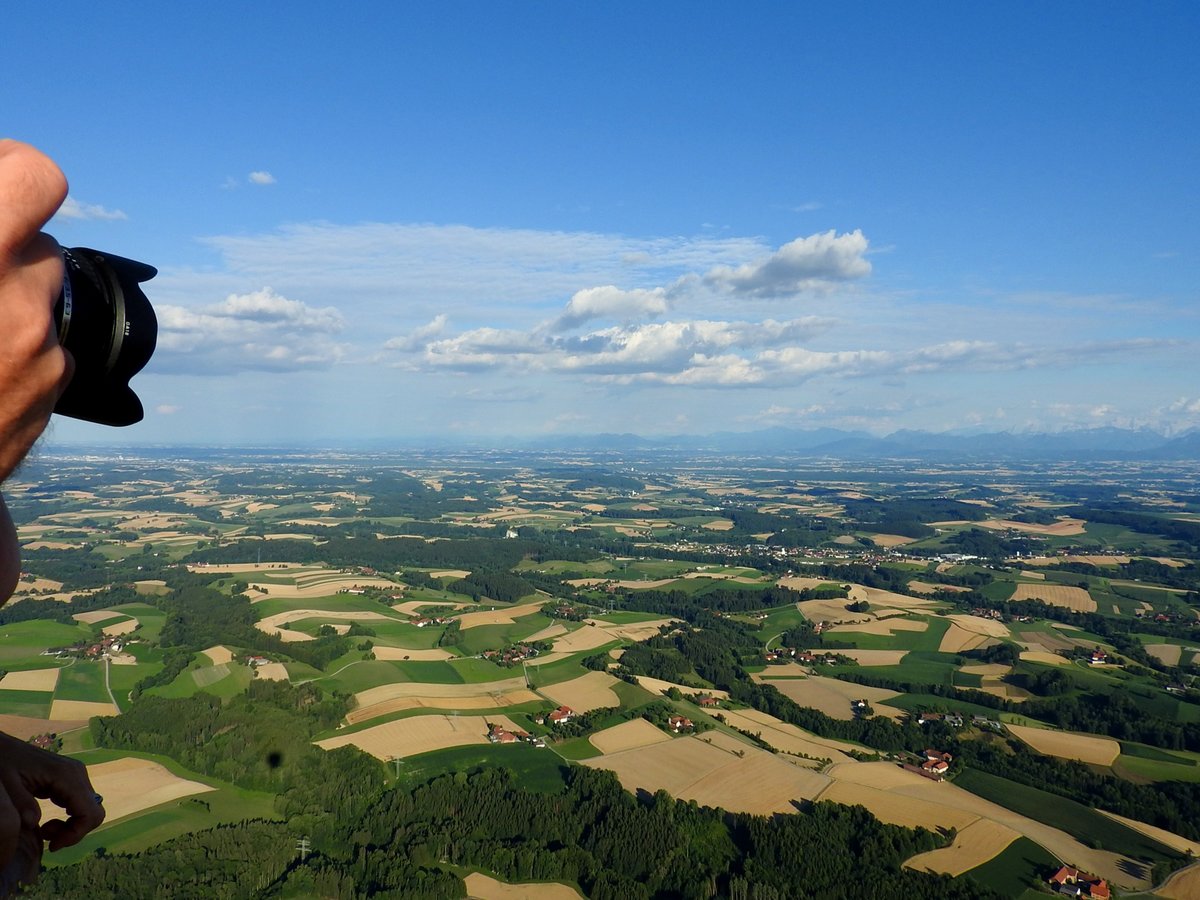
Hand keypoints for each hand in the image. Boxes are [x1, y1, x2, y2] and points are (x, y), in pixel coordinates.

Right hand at [0, 140, 73, 603]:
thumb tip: (6, 188)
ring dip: (6, 303)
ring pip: (40, 303)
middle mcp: (18, 305)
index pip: (39, 178)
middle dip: (3, 250)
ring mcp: (39, 359)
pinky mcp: (47, 401)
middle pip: (39, 247)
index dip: (13, 168)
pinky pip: (41, 353)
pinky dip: (12, 353)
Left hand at [0, 732, 104, 895]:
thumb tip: (35, 825)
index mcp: (66, 776)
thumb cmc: (2, 763)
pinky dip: (69, 819)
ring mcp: (76, 776)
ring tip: (44, 830)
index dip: (77, 833)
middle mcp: (78, 774)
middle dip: (75, 832)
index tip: (52, 845)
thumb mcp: (6, 785)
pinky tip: (48, 822)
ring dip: (71, 827)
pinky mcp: (71, 780)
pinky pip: (81, 804)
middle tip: (47, 838)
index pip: (90, 811)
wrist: (1, 746)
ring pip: (89, 809)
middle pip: (94, 812)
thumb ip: (21, 804)